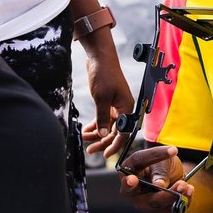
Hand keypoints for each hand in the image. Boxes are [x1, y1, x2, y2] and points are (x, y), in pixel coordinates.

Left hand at [82, 44, 134, 162]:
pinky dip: (96, 124)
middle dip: (103, 141)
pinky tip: (87, 129)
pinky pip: (104, 117)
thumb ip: (102, 118)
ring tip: (85, 138)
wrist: (100, 57)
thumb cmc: (104, 74)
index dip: (114, 145)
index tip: (105, 154)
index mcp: (126, 108)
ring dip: (97, 133)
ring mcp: (116, 105)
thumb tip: (103, 135)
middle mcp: (123, 108)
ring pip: (108, 125)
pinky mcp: (108, 101)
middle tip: (90, 150)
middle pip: (115, 131)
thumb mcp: (101, 98)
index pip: (123, 132)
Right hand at [116, 144, 196, 212]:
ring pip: (160, 206)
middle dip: (164, 195)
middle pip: (146, 200)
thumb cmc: (160, 162)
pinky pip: (172, 209)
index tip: (132, 180)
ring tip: (186, 185)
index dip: (129, 182)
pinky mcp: (160, 209)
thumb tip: (159, 184)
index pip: (129, 179)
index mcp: (128, 176)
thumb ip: (159, 171)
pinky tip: (190, 189)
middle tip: (180, 185)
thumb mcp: (161, 160)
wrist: (171, 170)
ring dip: (176, 197)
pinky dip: (183, 200)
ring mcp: (146, 203)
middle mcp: (134, 193)